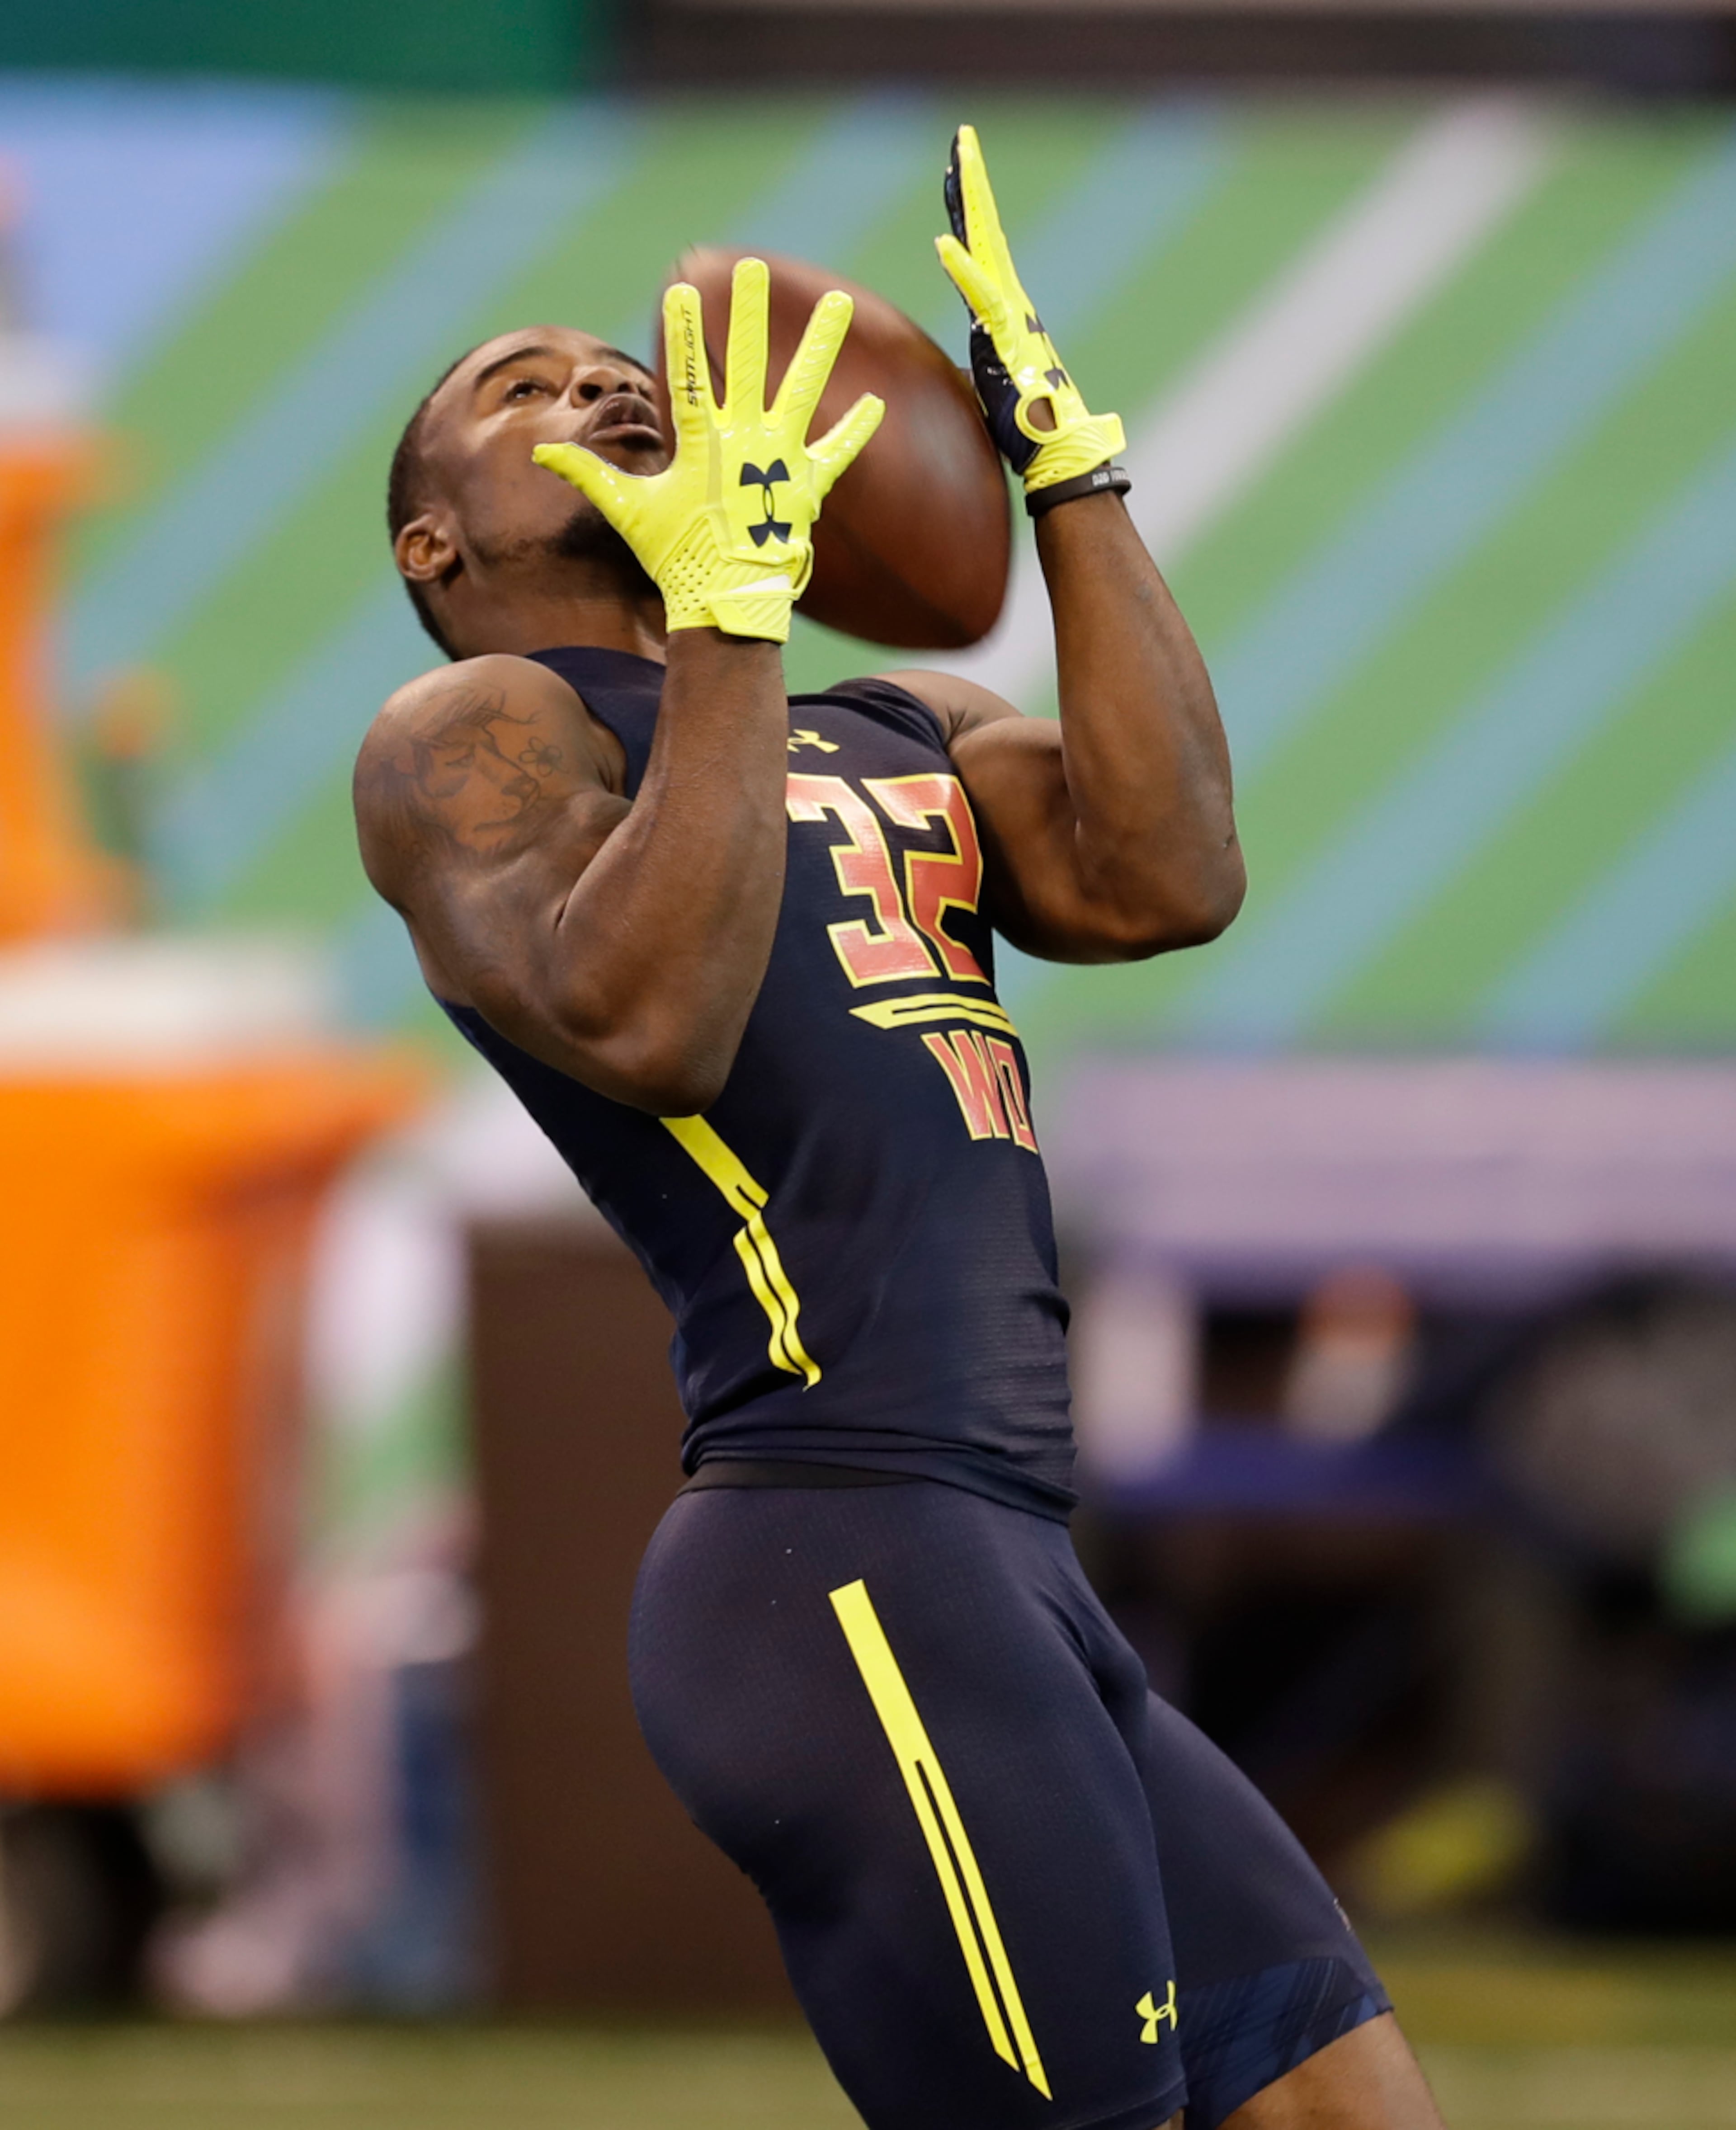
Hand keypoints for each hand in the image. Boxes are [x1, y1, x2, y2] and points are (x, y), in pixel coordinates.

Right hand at [533, 257, 882, 641]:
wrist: (727, 604)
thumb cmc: (675, 558)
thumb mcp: (628, 512)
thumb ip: (588, 475)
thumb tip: (541, 454)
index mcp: (699, 443)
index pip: (687, 375)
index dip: (683, 332)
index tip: (681, 288)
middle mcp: (743, 441)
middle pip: (748, 363)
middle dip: (747, 312)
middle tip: (751, 268)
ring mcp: (779, 460)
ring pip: (802, 390)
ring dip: (818, 345)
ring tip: (839, 302)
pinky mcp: (807, 487)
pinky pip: (837, 452)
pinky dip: (855, 429)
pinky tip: (878, 402)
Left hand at [935, 125, 1125, 504]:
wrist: (1059, 451)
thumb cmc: (1030, 427)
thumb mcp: (992, 387)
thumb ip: (983, 368)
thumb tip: (970, 375)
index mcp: (1004, 310)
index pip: (981, 248)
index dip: (967, 208)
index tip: (955, 170)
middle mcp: (1010, 302)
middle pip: (986, 230)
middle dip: (972, 183)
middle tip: (961, 137)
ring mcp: (1010, 315)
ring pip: (986, 247)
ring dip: (969, 203)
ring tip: (956, 161)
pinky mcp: (1005, 338)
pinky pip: (980, 297)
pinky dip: (961, 270)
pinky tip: (943, 242)